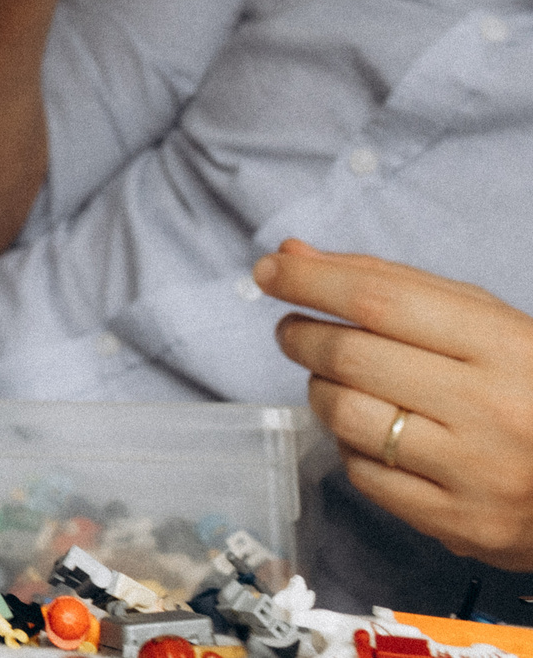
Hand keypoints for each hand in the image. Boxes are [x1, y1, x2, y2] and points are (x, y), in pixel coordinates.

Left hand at [260, 239, 532, 570]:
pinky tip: (369, 431)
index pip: (381, 300)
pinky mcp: (459, 524)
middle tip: (294, 329)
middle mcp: (493, 410)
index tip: (270, 269)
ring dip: (318, 389)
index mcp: (505, 346)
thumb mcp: (482, 321)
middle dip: (303, 335)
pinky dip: (348, 445)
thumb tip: (295, 254)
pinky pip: (363, 473)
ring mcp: (476, 473)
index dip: (311, 280)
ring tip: (333, 378)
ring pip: (346, 417)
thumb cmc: (525, 386)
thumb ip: (390, 283)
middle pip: (352, 358)